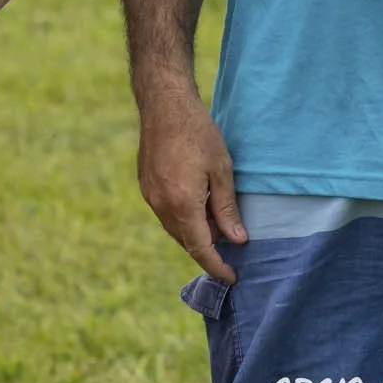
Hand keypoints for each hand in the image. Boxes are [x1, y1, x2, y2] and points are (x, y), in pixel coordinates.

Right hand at [137, 91, 247, 283]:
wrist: (164, 106)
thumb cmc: (198, 133)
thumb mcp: (221, 170)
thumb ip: (227, 209)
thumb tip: (237, 240)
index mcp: (182, 205)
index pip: (201, 249)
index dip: (217, 266)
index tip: (232, 277)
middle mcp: (161, 206)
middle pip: (186, 241)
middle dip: (209, 247)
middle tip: (232, 239)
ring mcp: (150, 197)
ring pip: (175, 228)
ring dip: (195, 232)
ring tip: (218, 219)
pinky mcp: (146, 186)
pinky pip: (166, 214)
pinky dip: (183, 218)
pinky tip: (198, 204)